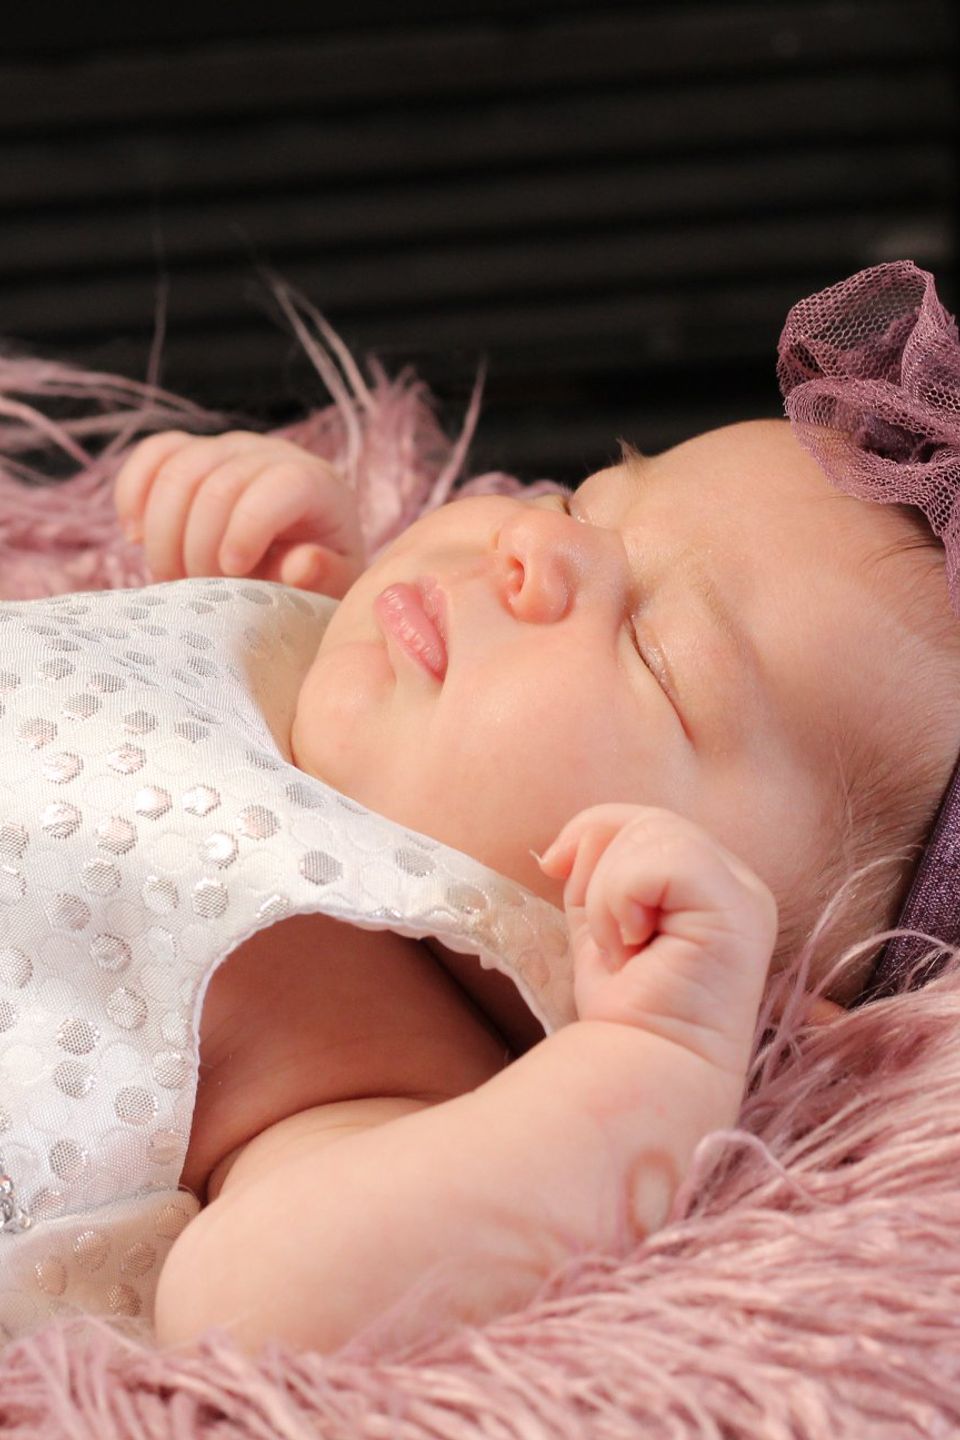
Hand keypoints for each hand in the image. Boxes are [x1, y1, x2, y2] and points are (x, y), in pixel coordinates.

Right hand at [113, 430, 364, 597]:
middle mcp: (269, 454)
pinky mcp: (190, 451)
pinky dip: (134, 495)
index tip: (233, 572)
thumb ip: (323, 577)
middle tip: (197, 594)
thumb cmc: (312, 577)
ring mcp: (226, 448)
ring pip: (177, 473)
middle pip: (217, 487)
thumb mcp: (330, 588)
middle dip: (198, 550)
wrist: (291, 558)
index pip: (278, 486)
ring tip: (173, 579)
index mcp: (316, 483)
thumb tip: (303, 564)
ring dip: (163, 536)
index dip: (248, 527)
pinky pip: (152, 455)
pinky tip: (136, 536)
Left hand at [537, 804, 777, 1073]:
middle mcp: (740, 881)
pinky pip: (663, 860)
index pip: (646, 820)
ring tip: (626, 950)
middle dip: (601, 876)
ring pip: (653, 832)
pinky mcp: (739, 909)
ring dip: (610, 896)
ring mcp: (745, 894)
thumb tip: (558, 850)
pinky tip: (636, 949)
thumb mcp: (601, 916)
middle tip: (612, 942)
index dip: (592, 838)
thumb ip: (595, 866)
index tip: (560, 877)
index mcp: (712, 879)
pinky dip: (624, 901)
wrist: (642, 1071)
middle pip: (646, 819)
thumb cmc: (626, 1008)